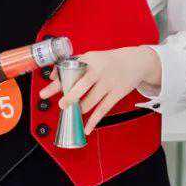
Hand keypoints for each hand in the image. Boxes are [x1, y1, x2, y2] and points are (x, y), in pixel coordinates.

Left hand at [38, 47, 160, 134]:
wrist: (136, 61)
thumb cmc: (109, 61)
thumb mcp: (92, 57)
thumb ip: (73, 65)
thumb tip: (54, 77)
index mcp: (89, 59)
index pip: (71, 69)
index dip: (59, 79)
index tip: (49, 87)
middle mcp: (99, 70)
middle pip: (83, 85)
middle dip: (71, 96)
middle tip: (62, 105)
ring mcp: (109, 82)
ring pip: (91, 100)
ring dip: (81, 109)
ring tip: (77, 111)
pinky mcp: (117, 93)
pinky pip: (103, 110)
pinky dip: (93, 121)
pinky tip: (87, 129)